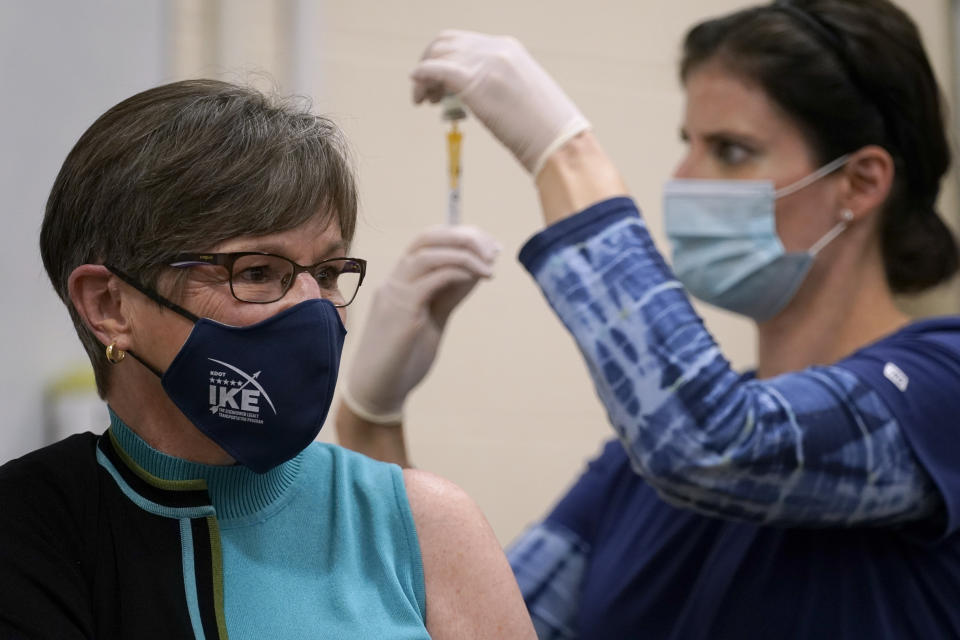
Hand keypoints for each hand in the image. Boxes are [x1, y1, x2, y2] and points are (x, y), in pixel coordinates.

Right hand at [341, 225, 500, 422]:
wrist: (379, 390)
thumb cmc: (405, 357)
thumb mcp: (434, 318)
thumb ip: (450, 294)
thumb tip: (477, 271)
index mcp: (401, 280)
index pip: (429, 240)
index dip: (461, 236)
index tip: (490, 246)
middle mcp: (394, 280)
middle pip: (428, 238)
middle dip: (464, 237)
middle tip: (493, 250)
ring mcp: (395, 293)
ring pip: (429, 253)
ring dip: (464, 253)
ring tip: (489, 267)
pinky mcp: (401, 311)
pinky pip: (432, 279)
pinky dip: (458, 272)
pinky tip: (478, 278)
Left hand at [412, 30, 589, 175]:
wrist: (558, 141)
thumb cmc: (546, 128)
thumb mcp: (523, 92)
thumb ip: (498, 84)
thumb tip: (476, 94)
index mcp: (509, 48)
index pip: (465, 43)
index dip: (446, 60)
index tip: (441, 84)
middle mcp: (494, 49)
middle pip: (446, 43)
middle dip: (430, 63)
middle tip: (427, 93)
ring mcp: (484, 63)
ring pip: (437, 55)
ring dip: (424, 76)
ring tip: (424, 100)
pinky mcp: (473, 83)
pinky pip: (435, 71)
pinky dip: (420, 78)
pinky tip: (417, 94)